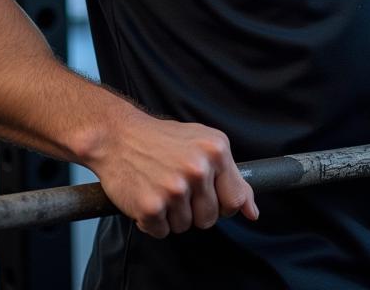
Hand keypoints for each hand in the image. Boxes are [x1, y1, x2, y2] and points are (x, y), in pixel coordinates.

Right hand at [91, 111, 258, 237]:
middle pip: (210, 218)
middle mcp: (198, 168)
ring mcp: (175, 188)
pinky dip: (153, 222)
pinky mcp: (151, 206)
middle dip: (194, 210)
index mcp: (216, 150)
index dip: (223, 205)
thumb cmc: (160, 139)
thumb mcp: (203, 144)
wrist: (117, 135)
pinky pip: (162, 232)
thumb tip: (252, 211)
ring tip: (160, 187)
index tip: (211, 198)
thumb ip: (231, 176)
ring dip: (172, 215)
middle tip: (177, 187)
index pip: (236, 199)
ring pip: (185, 226)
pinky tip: (147, 196)